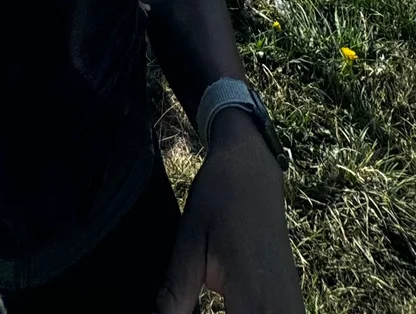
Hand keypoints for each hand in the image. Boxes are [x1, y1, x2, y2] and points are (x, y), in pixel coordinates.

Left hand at [156, 112, 302, 312]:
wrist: (251, 168)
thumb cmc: (218, 201)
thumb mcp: (189, 244)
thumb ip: (175, 293)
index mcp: (252, 301)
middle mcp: (280, 311)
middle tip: (188, 307)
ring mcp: (292, 309)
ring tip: (214, 306)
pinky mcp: (292, 303)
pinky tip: (231, 310)